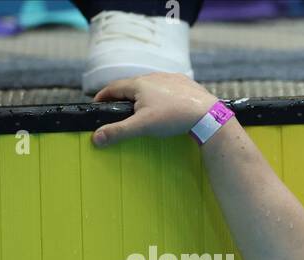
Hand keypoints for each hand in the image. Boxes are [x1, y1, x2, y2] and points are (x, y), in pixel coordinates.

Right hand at [91, 73, 218, 147]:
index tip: (98, 104)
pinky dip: (163, 94)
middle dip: (123, 96)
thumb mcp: (142, 126)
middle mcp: (153, 76)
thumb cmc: (173, 118)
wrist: (207, 114)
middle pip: (132, 85)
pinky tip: (166, 103)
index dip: (103, 96)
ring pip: (151, 85)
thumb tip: (96, 138)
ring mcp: (171, 78)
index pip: (113, 87)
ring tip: (142, 106)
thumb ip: (119, 131)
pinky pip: (169, 87)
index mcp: (138, 83)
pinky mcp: (186, 83)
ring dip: (143, 94)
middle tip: (118, 108)